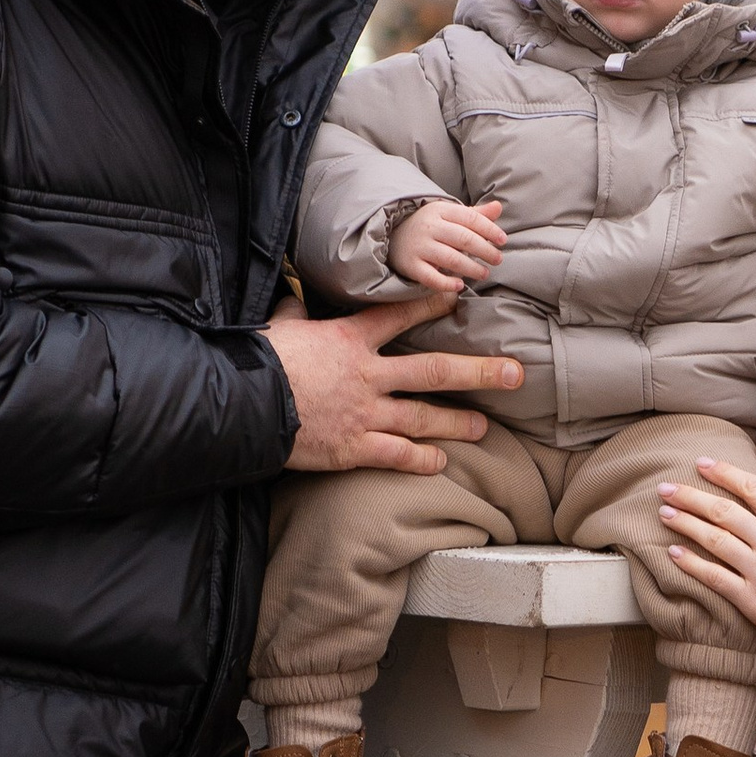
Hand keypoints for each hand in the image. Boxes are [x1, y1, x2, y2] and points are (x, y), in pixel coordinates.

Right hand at [264, 292, 522, 474]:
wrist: (240, 407)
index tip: (459, 298)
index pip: (398, 315)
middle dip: (479, 372)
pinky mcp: (353, 448)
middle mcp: (367, 375)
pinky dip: (420, 459)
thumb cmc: (256, 364)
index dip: (431, 305)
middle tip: (515, 374)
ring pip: (424, 416)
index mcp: (348, 340)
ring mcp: (364, 414)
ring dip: (458, 422)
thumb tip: (292, 294)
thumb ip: (294, 312)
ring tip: (484, 427)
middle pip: (434, 369)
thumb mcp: (277, 328)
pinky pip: (397, 455)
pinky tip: (440, 462)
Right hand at [387, 196, 506, 292]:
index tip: (502, 241)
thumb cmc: (430, 225)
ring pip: (450, 259)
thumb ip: (475, 214)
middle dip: (485, 250)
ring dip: (471, 268)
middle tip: (497, 259)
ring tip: (484, 273)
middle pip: (463, 239)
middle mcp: (429, 227)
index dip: (489, 230)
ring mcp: (419, 247)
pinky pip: (431, 277)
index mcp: (440, 210)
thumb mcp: (449, 215)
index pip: (470, 218)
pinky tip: (460, 285)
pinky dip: (446, 283)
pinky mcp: (411, 265)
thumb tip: (498, 207)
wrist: (392, 235)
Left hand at [656, 457, 755, 645]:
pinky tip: (674, 552)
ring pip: (715, 540)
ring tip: (665, 513)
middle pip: (725, 511)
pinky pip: (714, 576)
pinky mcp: (751, 599)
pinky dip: (691, 563)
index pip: (753, 489)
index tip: (701, 464)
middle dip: (691, 496)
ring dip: (685, 523)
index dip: (723, 473)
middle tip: (666, 488)